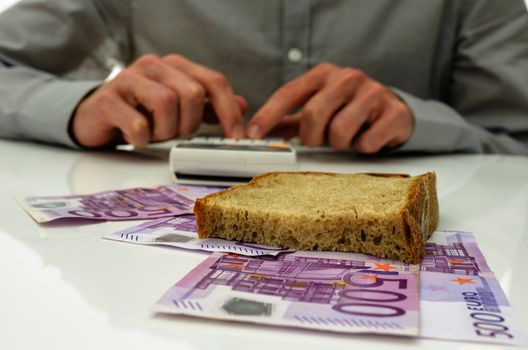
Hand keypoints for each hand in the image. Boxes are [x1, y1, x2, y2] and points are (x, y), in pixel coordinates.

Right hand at [72, 54, 246, 147]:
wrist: (96, 116)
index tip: (237, 136)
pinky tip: (135, 137)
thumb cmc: (142, 112)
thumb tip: (242, 105)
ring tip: (153, 133)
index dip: (229, 111)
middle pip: (192, 94)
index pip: (214, 81)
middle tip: (175, 133)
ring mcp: (128, 79)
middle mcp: (153, 66)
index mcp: (175, 66)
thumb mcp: (180, 108)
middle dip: (189, 123)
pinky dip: (142, 139)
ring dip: (165, 131)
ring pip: (166, 105)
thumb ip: (209, 106)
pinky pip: (138, 125)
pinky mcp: (108, 99)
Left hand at [247, 63, 413, 152]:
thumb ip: (288, 121)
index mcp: (323, 75)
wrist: (393, 112)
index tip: (253, 134)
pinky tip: (367, 138)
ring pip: (339, 131)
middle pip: (312, 114)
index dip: (268, 115)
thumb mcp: (317, 110)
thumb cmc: (348, 111)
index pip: (288, 93)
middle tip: (319, 140)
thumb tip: (256, 133)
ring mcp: (372, 92)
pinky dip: (363, 148)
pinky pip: (367, 142)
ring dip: (339, 144)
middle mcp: (347, 77)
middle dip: (311, 137)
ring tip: (347, 137)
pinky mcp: (393, 112)